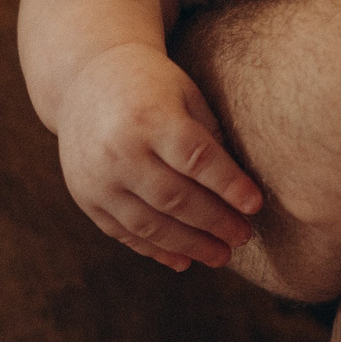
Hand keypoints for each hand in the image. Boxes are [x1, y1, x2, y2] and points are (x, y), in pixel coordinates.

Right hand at [55, 41, 262, 270]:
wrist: (84, 80)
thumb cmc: (151, 86)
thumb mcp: (186, 95)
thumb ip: (210, 138)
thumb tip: (242, 190)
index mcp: (150, 118)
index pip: (195, 159)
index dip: (228, 185)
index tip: (255, 206)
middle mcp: (119, 151)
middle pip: (174, 197)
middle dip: (214, 222)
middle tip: (243, 236)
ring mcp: (97, 178)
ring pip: (149, 223)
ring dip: (189, 245)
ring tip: (221, 256)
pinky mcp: (86, 198)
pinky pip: (123, 232)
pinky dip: (155, 250)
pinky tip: (183, 261)